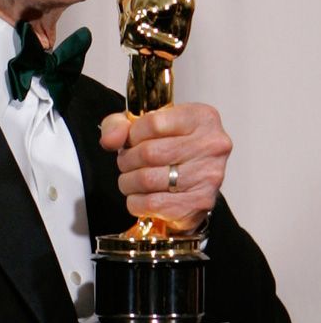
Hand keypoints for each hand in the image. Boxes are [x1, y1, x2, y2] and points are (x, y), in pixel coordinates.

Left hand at [100, 104, 231, 231]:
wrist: (193, 181)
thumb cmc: (171, 147)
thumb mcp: (143, 125)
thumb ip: (119, 125)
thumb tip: (110, 140)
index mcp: (201, 118)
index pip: (153, 123)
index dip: (132, 135)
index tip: (131, 141)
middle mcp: (211, 145)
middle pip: (149, 153)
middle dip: (127, 160)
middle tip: (127, 163)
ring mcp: (209, 175)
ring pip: (148, 179)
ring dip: (129, 182)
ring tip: (131, 180)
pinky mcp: (201, 202)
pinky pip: (153, 204)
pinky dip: (137, 202)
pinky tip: (141, 196)